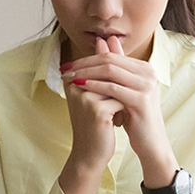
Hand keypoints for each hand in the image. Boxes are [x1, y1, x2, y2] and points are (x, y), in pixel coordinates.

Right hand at [57, 46, 124, 193]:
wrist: (90, 154)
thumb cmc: (95, 123)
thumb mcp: (98, 93)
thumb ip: (102, 66)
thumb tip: (106, 39)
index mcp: (72, 80)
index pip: (100, 66)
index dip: (113, 80)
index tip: (112, 97)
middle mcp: (74, 85)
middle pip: (109, 75)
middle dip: (119, 89)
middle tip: (118, 105)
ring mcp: (84, 97)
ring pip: (116, 87)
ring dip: (121, 101)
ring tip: (114, 116)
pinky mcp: (96, 109)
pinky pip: (120, 100)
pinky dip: (123, 111)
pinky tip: (115, 124)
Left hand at [61, 36, 178, 192]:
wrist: (150, 142)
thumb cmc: (134, 116)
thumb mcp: (122, 90)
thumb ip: (113, 68)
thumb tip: (100, 42)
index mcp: (144, 68)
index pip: (112, 55)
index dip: (88, 58)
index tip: (69, 64)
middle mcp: (148, 72)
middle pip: (110, 60)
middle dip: (84, 63)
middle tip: (65, 68)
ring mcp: (146, 85)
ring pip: (110, 71)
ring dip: (86, 72)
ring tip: (69, 76)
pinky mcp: (141, 99)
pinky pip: (113, 88)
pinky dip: (94, 85)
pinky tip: (80, 86)